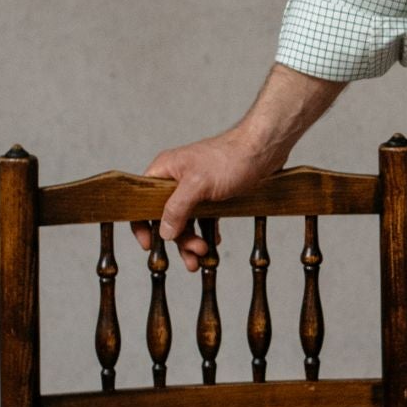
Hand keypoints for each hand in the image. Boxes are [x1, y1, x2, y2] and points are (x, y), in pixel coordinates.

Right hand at [131, 64, 346, 269]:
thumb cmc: (230, 159)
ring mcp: (195, 188)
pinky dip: (207, 232)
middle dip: (178, 239)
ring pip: (186, 221)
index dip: (143, 225)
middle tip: (195, 253)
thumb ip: (177, 208)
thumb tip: (164, 233)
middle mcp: (176, 180)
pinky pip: (204, 219)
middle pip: (166, 217)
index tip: (151, 246)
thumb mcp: (198, 185)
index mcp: (165, 171)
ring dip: (192, 241)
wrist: (264, 149)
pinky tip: (214, 243)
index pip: (142, 202)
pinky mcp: (213, 195)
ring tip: (204, 257)